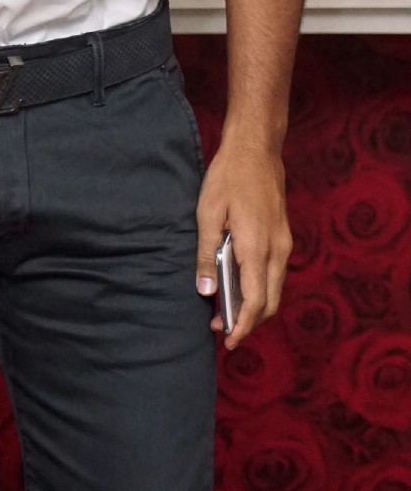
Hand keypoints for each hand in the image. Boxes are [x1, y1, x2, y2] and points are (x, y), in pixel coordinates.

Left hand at [194, 136, 291, 349]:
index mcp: (257, 247)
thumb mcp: (207, 214)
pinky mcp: (283, 237)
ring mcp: (284, 244)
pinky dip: (260, 288)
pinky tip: (238, 285)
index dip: (243, 326)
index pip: (256, 301)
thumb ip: (206, 255)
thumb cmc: (228, 177)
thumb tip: (206, 291)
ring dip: (255, 306)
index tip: (228, 341)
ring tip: (225, 310)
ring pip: (274, 289)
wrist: (256, 149)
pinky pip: (275, 274)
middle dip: (249, 322)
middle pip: (270, 302)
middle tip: (220, 329)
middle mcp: (277, 250)